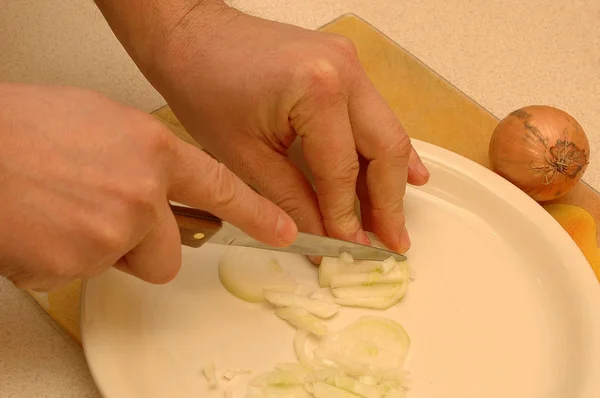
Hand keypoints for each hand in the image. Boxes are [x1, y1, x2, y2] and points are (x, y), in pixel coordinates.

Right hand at [0, 83, 296, 290]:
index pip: (221, 187)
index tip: (284, 231)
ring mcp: (113, 232)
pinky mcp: (78, 265)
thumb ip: (143, 155)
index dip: (256, 213)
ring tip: (62, 214)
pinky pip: (83, 274)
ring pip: (129, 264)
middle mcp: (141, 193)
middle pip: (173, 251)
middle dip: (145, 246)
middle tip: (101, 216)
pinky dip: (62, 259)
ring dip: (102, 251)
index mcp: (152, 150)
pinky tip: (41, 227)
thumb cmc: (22, 128)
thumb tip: (158, 180)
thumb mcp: (101, 122)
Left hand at [142, 7, 429, 252]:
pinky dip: (383, 147)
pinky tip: (407, 173)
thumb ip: (292, 201)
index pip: (343, 171)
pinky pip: (374, 113)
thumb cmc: (204, 87)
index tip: (349, 247)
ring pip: (387, 130)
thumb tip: (324, 236)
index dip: (346, 216)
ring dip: (390, 178)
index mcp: (318, 91)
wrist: (192, 36)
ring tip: (392, 219)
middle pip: (385, 148)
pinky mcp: (344, 64)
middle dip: (389, 202)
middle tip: (392, 243)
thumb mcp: (244, 157)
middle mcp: (345, 71)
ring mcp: (349, 63)